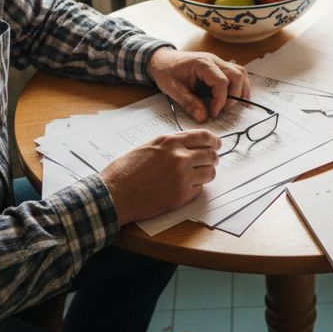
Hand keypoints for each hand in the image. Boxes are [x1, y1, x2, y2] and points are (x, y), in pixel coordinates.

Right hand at [99, 130, 221, 223]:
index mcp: (170, 142)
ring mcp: (182, 177)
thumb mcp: (148, 146)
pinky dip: (196, 188)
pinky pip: (200, 189)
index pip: (203, 136)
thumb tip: (189, 145)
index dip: (213, 140)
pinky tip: (184, 187)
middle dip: (213, 158)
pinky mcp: (182, 195)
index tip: (216, 144)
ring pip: (210, 173)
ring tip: (198, 176)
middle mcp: (179, 157)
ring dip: (207, 174)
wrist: (115, 193)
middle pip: (211, 155)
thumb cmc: (125, 170)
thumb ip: (170, 144)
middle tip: (211, 161)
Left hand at [148, 48, 250, 122]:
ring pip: (240, 73)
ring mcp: (218, 62)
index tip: (213, 113)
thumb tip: (203, 118)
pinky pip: (236, 74)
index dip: (220, 100)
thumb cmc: (166, 71)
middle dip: (234, 95)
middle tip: (223, 110)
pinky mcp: (219, 67)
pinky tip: (236, 98)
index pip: (221, 82)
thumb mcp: (173, 89)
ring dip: (241, 89)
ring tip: (235, 105)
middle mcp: (214, 60)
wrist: (163, 59)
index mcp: (203, 64)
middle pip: (237, 75)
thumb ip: (188, 103)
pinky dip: (239, 86)